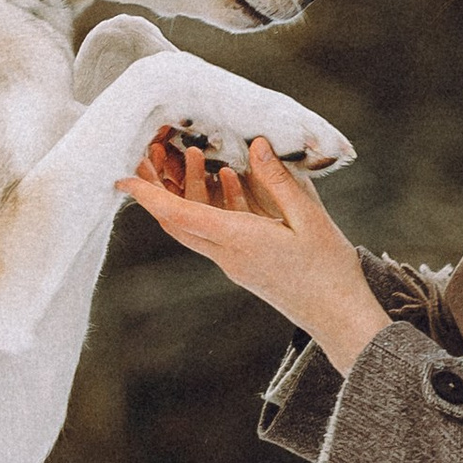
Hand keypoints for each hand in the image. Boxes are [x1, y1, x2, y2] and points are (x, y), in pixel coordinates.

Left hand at [113, 134, 391, 373]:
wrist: (338, 317)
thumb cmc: (328, 270)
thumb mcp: (310, 218)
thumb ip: (280, 181)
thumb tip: (256, 145)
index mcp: (239, 241)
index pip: (181, 215)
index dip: (148, 195)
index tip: (123, 177)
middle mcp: (228, 254)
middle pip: (177, 220)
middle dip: (158, 186)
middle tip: (154, 152)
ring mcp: (234, 262)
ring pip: (196, 225)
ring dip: (189, 190)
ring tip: (198, 153)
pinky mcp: (245, 263)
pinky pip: (218, 231)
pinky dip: (214, 203)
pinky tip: (228, 179)